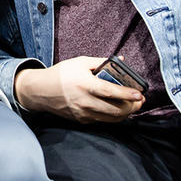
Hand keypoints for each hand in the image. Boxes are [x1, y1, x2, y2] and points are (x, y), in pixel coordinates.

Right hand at [14, 55, 145, 123]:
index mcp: (85, 85)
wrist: (40, 91)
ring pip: (111, 118)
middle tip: (140, 101)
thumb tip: (121, 60)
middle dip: (132, 107)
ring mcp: (83, 113)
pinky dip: (112, 116)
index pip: (110, 92)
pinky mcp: (81, 120)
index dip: (127, 94)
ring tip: (132, 106)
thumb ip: (101, 62)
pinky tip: (117, 109)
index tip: (140, 94)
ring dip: (125, 113)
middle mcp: (85, 102)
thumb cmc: (61, 74)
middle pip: (115, 110)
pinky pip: (102, 120)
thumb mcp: (80, 63)